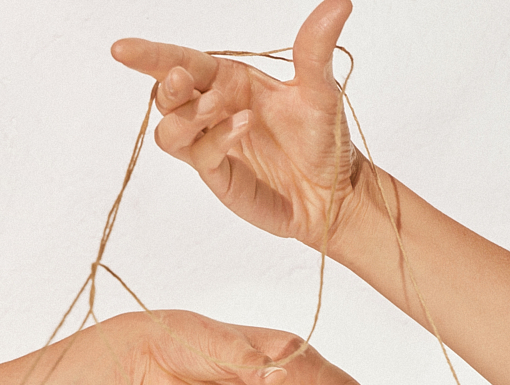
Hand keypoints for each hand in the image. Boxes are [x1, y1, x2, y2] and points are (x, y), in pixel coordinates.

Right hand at [112, 0, 359, 248]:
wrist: (336, 193)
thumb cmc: (324, 140)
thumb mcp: (320, 89)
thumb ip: (315, 48)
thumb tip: (340, 3)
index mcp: (230, 81)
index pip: (181, 61)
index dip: (150, 55)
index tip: (122, 49)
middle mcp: (215, 111)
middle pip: (166, 95)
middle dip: (167, 84)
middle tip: (183, 78)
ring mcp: (214, 146)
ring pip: (170, 130)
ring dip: (186, 116)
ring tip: (221, 108)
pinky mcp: (220, 177)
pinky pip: (198, 155)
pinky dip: (214, 139)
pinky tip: (242, 127)